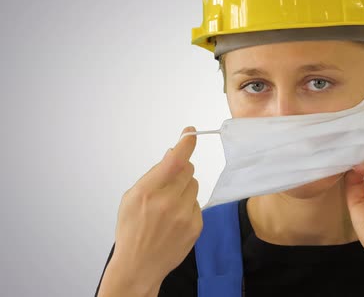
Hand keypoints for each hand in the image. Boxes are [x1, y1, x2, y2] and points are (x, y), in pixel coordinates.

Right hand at [111, 126, 201, 287]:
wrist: (139, 265)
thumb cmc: (132, 230)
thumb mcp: (131, 198)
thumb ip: (153, 175)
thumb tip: (172, 155)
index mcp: (148, 192)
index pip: (174, 160)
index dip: (185, 144)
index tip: (190, 133)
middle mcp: (168, 202)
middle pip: (188, 170)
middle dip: (180, 171)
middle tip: (168, 184)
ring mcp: (184, 215)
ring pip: (194, 185)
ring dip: (184, 189)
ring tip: (169, 206)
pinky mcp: (195, 226)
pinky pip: (197, 204)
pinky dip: (188, 206)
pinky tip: (175, 219)